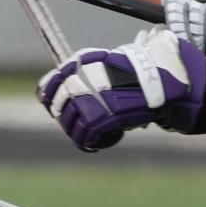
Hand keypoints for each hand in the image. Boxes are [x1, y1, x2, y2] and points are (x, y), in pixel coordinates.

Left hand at [37, 28, 205, 150]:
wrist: (157, 77)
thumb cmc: (135, 70)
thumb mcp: (104, 63)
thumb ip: (85, 74)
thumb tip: (64, 91)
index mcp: (77, 64)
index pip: (48, 86)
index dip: (50, 100)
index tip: (57, 108)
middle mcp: (77, 80)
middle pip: (58, 107)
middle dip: (67, 118)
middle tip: (81, 124)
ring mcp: (86, 99)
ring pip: (70, 124)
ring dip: (79, 132)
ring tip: (94, 134)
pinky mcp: (97, 117)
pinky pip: (84, 137)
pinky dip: (90, 143)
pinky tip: (101, 141)